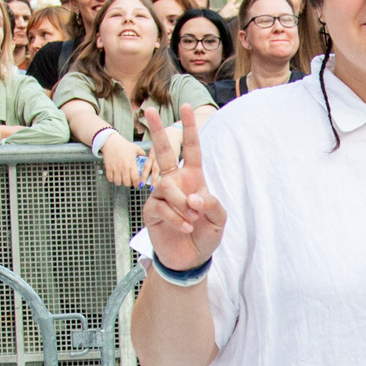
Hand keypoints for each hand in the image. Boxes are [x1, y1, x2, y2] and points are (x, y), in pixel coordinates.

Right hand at [98, 130, 144, 187]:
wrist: (111, 141)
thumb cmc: (124, 144)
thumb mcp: (135, 148)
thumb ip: (142, 154)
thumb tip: (146, 157)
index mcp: (131, 164)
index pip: (135, 179)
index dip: (136, 184)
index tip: (137, 184)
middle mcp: (124, 168)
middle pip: (127, 183)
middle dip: (128, 184)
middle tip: (129, 181)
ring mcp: (115, 168)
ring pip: (118, 182)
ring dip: (120, 182)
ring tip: (121, 179)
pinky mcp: (108, 168)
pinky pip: (110, 179)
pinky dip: (112, 179)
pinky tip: (114, 176)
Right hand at [138, 104, 223, 271]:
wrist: (190, 259)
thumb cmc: (205, 235)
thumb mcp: (219, 220)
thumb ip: (213, 205)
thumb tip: (195, 197)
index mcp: (193, 178)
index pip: (191, 149)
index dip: (189, 129)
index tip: (186, 106)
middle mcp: (174, 182)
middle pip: (163, 152)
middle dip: (157, 130)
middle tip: (147, 109)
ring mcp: (161, 196)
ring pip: (166, 187)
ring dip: (182, 204)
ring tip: (193, 219)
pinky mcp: (151, 211)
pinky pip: (162, 207)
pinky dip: (177, 219)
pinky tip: (187, 227)